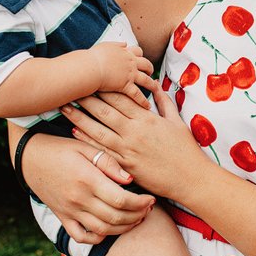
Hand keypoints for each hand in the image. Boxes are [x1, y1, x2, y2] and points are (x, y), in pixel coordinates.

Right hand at [22, 133, 155, 243]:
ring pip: (103, 230)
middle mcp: (78, 199)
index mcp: (87, 179)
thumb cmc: (61, 147)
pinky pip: (82, 237)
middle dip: (137, 215)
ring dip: (124, 228)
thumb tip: (130, 178)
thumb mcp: (85, 146)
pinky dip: (98, 237)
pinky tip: (110, 229)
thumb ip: (108, 162)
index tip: (151, 198)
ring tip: (137, 218)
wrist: (30, 157)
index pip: (121, 199)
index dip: (140, 202)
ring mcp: (70, 211)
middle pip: (116, 218)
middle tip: (149, 208)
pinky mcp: (63, 217)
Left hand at [63, 82, 208, 200]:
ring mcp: (129, 149)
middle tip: (69, 87)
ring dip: (80, 117)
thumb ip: (163, 102)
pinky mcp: (125, 165)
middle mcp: (135, 131)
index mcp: (148, 118)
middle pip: (105, 110)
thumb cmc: (185, 150)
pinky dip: (87, 140)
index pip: (121, 97)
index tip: (90, 77)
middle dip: (86, 98)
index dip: (104, 87)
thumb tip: (155, 86)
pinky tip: (75, 132)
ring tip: (64, 107)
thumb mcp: (176, 121)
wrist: (190, 178)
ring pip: (99, 130)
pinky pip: (102, 150)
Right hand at [88, 42, 155, 107]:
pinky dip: (143, 101)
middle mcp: (130, 63)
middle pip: (146, 64)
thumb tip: (123, 43)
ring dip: (152, 85)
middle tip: (150, 72)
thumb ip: (116, 44)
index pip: (138, 51)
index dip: (140, 55)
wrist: (90, 67)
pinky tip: (147, 105)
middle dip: (150, 68)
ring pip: (146, 80)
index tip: (141, 58)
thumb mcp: (106, 46)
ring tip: (154, 89)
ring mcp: (130, 75)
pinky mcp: (126, 86)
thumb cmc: (93, 58)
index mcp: (125, 52)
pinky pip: (138, 95)